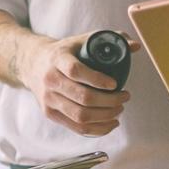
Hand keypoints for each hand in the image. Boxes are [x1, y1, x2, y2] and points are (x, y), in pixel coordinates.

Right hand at [20, 31, 138, 136]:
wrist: (32, 64)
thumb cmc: (64, 52)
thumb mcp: (81, 40)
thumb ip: (109, 39)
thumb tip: (136, 46)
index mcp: (57, 59)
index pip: (76, 71)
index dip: (97, 79)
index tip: (115, 83)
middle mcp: (50, 80)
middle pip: (82, 97)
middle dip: (109, 101)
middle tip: (125, 96)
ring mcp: (49, 99)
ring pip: (81, 116)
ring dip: (106, 116)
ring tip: (120, 109)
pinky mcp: (50, 113)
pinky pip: (77, 127)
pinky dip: (98, 129)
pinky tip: (111, 123)